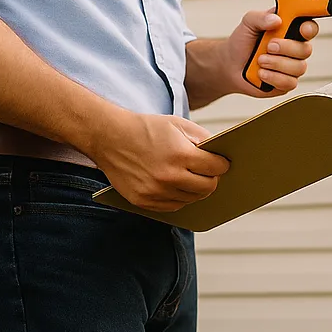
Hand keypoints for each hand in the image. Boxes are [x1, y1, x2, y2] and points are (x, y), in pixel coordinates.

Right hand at [84, 111, 229, 212]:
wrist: (108, 136)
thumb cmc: (145, 128)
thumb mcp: (177, 125)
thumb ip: (203, 139)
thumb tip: (223, 157)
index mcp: (180, 154)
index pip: (216, 168)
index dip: (222, 164)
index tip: (222, 163)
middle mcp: (169, 176)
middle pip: (207, 188)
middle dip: (211, 179)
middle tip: (208, 172)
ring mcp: (156, 192)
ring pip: (192, 199)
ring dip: (194, 189)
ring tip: (189, 177)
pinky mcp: (145, 202)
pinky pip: (174, 206)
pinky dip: (178, 197)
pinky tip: (175, 185)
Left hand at [222, 9, 319, 97]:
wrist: (230, 66)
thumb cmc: (242, 43)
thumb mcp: (248, 23)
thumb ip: (261, 17)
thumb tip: (276, 19)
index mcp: (289, 30)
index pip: (309, 28)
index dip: (310, 28)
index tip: (301, 29)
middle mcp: (294, 49)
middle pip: (306, 49)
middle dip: (286, 48)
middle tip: (269, 46)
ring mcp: (292, 67)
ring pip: (299, 67)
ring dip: (277, 64)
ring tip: (260, 61)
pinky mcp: (287, 83)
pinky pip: (290, 83)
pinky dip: (274, 77)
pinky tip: (262, 73)